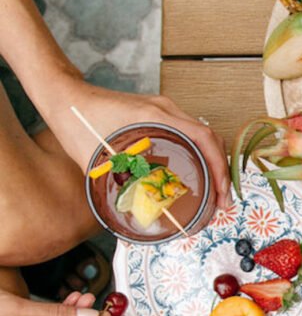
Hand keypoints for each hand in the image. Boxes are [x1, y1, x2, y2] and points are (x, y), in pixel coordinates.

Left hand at [51, 80, 230, 208]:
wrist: (66, 98)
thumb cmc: (79, 122)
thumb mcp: (99, 160)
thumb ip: (119, 187)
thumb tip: (136, 217)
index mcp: (156, 117)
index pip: (204, 139)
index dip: (220, 167)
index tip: (221, 192)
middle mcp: (165, 110)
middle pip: (210, 138)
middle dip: (222, 170)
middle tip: (221, 200)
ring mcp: (163, 110)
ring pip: (202, 135)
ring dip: (212, 161)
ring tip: (213, 190)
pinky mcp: (157, 114)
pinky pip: (188, 133)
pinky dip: (199, 153)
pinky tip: (196, 171)